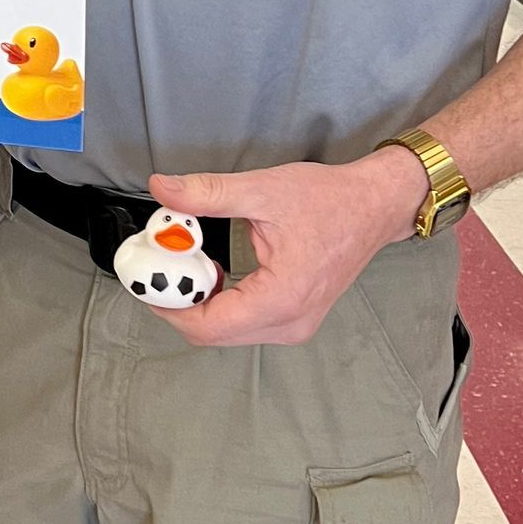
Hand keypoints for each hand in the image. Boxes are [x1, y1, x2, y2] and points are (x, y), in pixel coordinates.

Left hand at [146, 150, 427, 347]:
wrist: (374, 207)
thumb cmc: (328, 199)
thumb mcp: (262, 189)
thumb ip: (207, 193)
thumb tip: (161, 190)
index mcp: (282, 298)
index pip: (208, 325)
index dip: (170, 306)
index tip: (148, 278)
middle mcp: (289, 323)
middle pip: (213, 334)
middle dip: (180, 302)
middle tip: (161, 266)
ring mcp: (294, 326)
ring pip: (226, 332)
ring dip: (199, 303)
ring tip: (187, 264)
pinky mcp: (294, 319)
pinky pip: (243, 324)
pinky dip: (219, 303)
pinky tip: (212, 271)